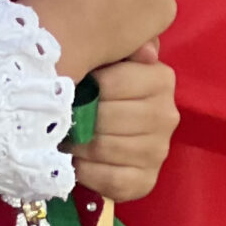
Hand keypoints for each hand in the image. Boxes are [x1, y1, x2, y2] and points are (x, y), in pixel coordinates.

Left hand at [71, 41, 178, 204]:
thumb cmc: (106, 84)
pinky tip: (77, 162)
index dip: (83, 86)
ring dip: (77, 145)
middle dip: (76, 119)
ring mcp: (159, 151)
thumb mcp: (112, 55)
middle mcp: (166, 115)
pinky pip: (111, 181)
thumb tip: (145, 51)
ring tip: (65, 136)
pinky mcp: (147, 181)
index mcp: (161, 79)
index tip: (68, 86)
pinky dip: (87, 173)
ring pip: (104, 149)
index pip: (110, 83)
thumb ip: (122, 44)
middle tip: (58, 117)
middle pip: (105, 118)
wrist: (114, 125)